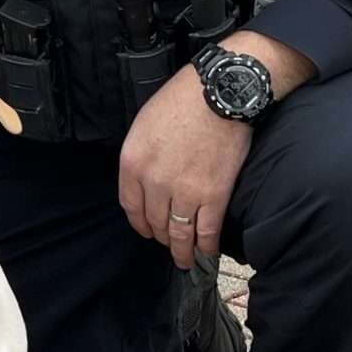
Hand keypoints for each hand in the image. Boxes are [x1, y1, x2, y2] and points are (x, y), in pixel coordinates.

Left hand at [118, 66, 252, 267]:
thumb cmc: (184, 99)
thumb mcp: (145, 123)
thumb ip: (142, 156)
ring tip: (186, 259)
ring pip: (178, 234)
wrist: (221, 91)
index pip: (130, 206)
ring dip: (182, 251)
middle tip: (170, 243)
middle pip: (154, 223)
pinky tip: (208, 252)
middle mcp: (154, 182)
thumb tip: (146, 181)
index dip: (140, 223)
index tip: (147, 229)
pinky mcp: (214, 196)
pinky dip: (207, 247)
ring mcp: (184, 191)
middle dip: (162, 237)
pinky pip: (206, 231)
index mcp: (132, 162)